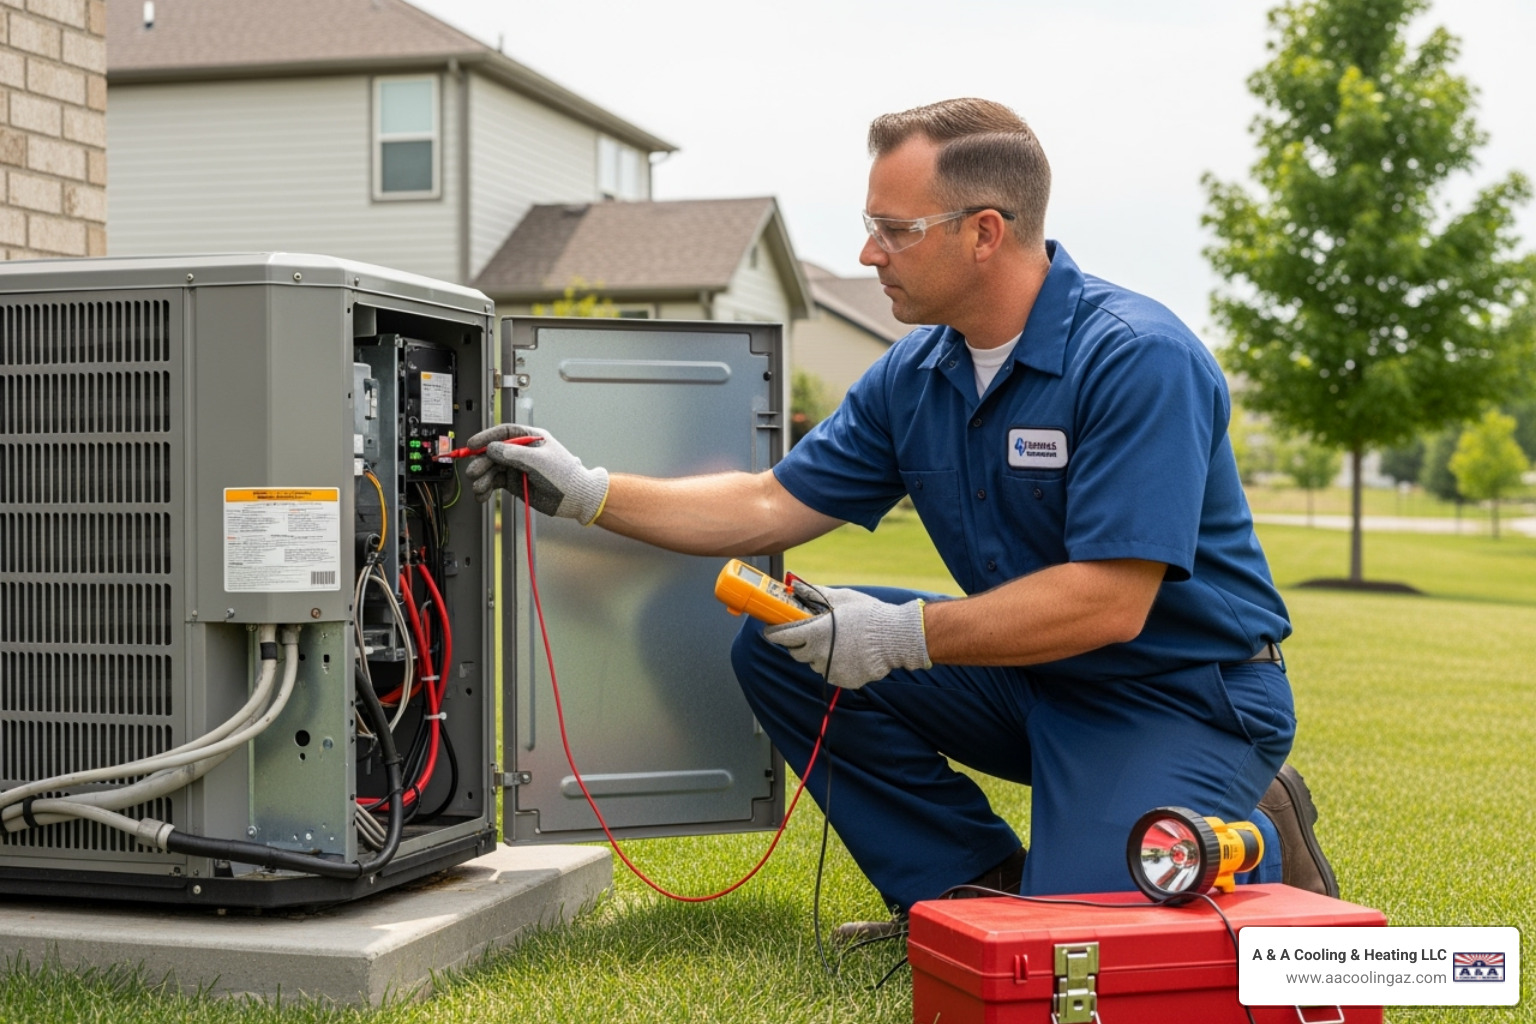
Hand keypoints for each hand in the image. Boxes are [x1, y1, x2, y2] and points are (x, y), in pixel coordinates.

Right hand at [463, 424, 609, 524]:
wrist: (575, 498)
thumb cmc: (565, 475)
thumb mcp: (538, 461)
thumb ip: (514, 454)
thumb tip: (492, 448)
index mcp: (530, 438)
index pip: (504, 433)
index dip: (486, 437)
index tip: (472, 444)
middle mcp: (521, 451)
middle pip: (493, 452)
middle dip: (481, 463)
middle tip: (473, 473)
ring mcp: (517, 467)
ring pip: (492, 469)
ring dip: (483, 478)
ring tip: (478, 488)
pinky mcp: (514, 482)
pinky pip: (496, 483)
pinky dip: (487, 489)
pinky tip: (482, 495)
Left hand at [763, 583, 929, 688]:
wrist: (895, 637)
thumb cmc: (868, 614)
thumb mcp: (841, 598)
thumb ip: (815, 594)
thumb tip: (796, 586)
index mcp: (816, 632)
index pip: (783, 637)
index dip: (775, 633)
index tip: (771, 630)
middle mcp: (819, 654)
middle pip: (796, 652)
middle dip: (799, 643)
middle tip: (810, 633)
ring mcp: (831, 669)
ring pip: (814, 663)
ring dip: (818, 654)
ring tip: (837, 642)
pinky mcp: (842, 680)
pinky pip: (830, 672)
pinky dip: (834, 664)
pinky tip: (848, 653)